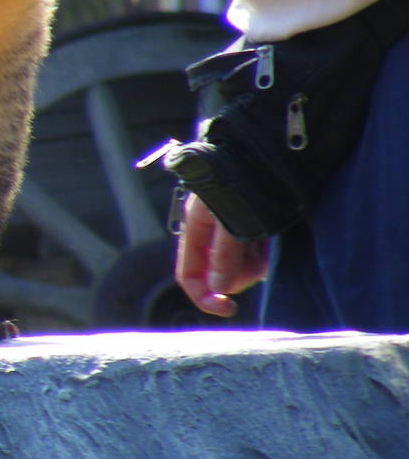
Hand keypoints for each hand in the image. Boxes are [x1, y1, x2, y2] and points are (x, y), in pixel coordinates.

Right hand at [174, 192, 269, 317]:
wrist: (267, 151)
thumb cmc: (244, 180)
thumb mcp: (230, 219)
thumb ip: (224, 255)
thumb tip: (219, 289)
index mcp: (195, 229)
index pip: (188, 275)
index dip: (203, 296)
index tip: (228, 307)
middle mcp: (210, 233)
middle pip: (215, 274)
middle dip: (235, 279)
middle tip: (258, 267)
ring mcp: (231, 230)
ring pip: (237, 266)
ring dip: (252, 267)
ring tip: (267, 250)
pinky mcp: (252, 227)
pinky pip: (253, 254)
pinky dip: (262, 257)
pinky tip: (270, 246)